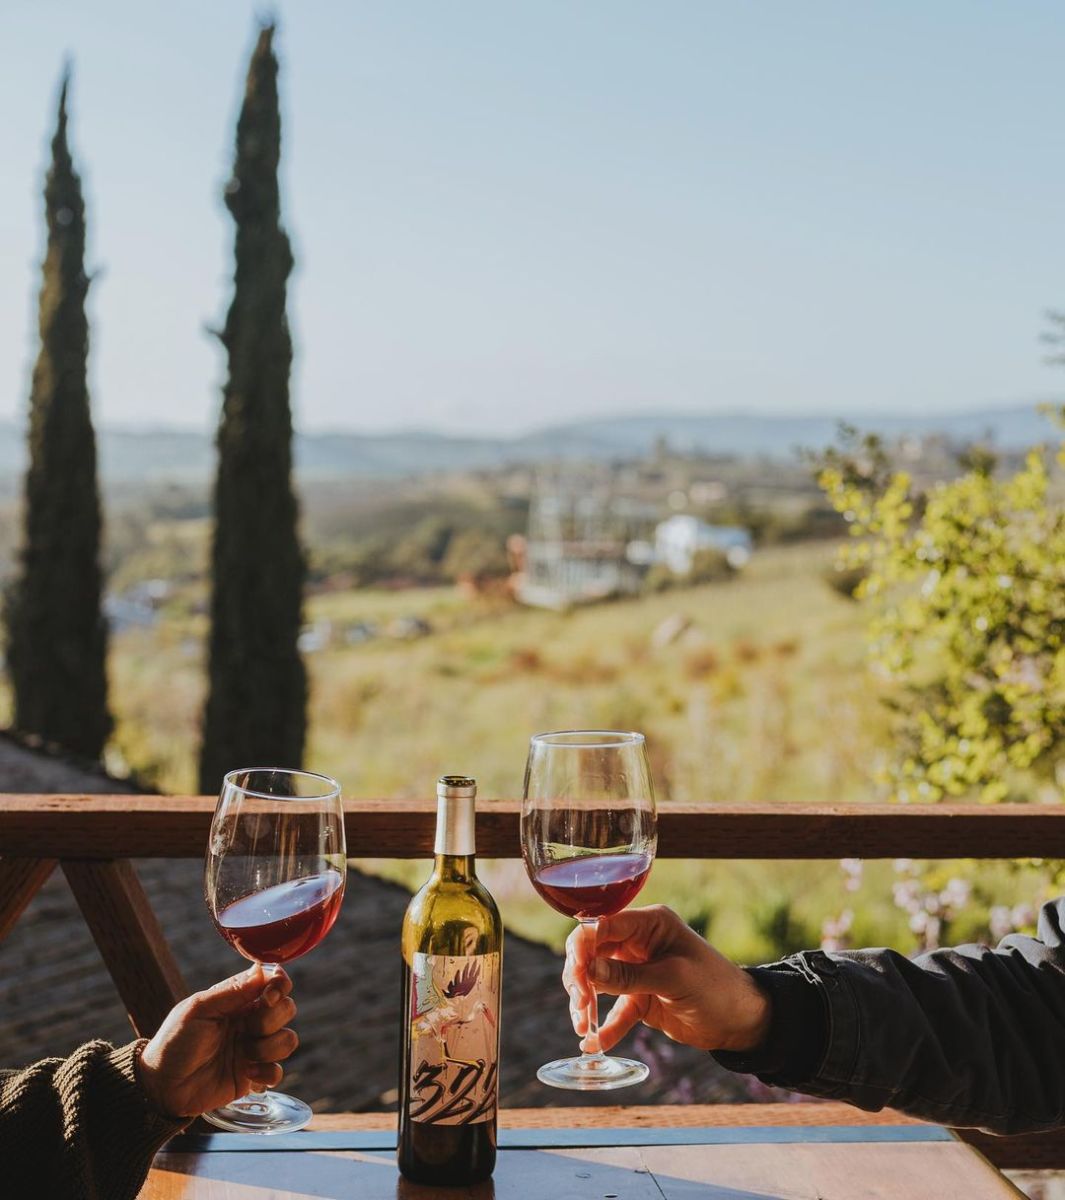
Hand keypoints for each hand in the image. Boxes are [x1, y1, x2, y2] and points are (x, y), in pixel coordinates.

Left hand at [136, 965, 298, 1118]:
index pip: (274, 982)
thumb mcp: (198, 1010)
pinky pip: (278, 1072)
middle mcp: (250, 1021)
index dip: (280, 986)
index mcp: (238, 1000)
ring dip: (268, 1048)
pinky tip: (247, 1075)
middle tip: (246, 1030)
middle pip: (287, 1009)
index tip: (268, 997)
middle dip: (270, 1020)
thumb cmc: (174, 1042)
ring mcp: (253, 1048)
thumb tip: (262, 970)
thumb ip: (231, 991)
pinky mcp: (253, 1076)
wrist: (162, 1088)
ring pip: (288, 1039)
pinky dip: (267, 1073)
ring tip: (244, 1055)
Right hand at [563, 904, 770, 1053]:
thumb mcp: (673, 978)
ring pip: (597, 981)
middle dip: (580, 979)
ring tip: (583, 1027)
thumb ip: (628, 976)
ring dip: (586, 1003)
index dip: (582, 947)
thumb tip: (586, 970)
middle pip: (592, 953)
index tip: (576, 976)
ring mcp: (637, 971)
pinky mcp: (640, 998)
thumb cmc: (715, 987)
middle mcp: (638, 943)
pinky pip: (614, 1010)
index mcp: (649, 924)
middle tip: (581, 1006)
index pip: (601, 926)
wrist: (742, 1022)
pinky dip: (604, 1028)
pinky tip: (593, 1044)